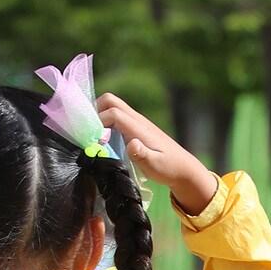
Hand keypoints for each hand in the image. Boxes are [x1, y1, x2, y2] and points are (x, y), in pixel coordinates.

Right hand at [95, 93, 216, 215]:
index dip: (98, 121)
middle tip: (88, 132)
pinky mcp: (135, 128)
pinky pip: (115, 116)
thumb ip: (142, 155)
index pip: (114, 113)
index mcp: (140, 128)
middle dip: (94, 111)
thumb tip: (132, 143)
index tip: (92, 139)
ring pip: (112, 106)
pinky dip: (104, 122)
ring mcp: (136, 122)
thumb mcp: (155, 166)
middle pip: (110, 101)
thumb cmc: (169, 168)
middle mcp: (137, 120)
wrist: (183, 168)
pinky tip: (103, 139)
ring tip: (93, 137)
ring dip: (98, 116)